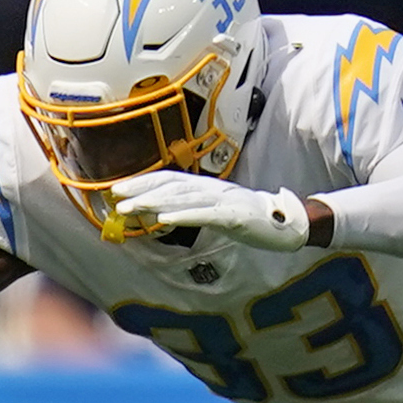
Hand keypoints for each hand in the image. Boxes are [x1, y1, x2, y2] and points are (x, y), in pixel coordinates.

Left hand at [107, 169, 307, 249]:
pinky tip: (163, 218)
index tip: (118, 188)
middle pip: (171, 186)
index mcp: (207, 186)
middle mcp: (212, 188)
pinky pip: (204, 215)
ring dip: (153, 202)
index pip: (169, 179)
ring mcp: (223, 200)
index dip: (143, 182)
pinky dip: (182, 215)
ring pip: (183, 198)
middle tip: (116, 197)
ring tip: (130, 208)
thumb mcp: (218, 210)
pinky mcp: (234, 216)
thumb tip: (164, 210)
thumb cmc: (250, 219)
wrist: (286, 223)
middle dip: (141, 191)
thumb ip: (194, 208)